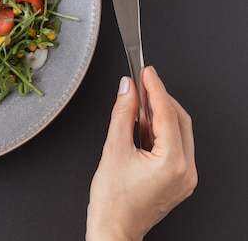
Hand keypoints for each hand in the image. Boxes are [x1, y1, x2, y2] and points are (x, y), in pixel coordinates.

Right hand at [86, 66, 196, 240]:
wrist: (113, 229)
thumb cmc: (112, 200)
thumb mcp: (113, 149)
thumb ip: (122, 114)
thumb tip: (127, 89)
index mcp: (173, 163)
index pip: (167, 114)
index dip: (155, 88)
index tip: (146, 72)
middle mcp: (186, 171)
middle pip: (179, 120)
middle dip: (160, 99)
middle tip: (141, 83)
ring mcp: (185, 177)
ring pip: (178, 132)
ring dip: (159, 115)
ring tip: (136, 105)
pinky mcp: (179, 180)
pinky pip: (175, 147)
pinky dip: (159, 132)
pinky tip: (141, 126)